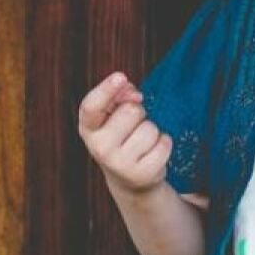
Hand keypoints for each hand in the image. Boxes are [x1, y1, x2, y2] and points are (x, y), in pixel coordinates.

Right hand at [78, 72, 170, 195]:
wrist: (129, 178)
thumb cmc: (122, 137)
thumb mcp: (113, 116)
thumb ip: (120, 97)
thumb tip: (134, 94)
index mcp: (89, 128)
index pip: (91, 106)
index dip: (106, 89)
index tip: (120, 76)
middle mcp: (99, 148)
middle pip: (131, 110)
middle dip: (139, 112)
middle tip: (134, 126)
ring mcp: (120, 164)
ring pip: (150, 128)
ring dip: (152, 130)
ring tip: (142, 142)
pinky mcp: (143, 174)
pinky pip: (165, 143)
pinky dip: (164, 143)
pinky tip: (152, 151)